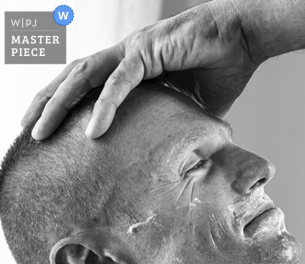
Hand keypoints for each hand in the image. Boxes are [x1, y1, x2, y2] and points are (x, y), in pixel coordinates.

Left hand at [23, 0, 262, 139]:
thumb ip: (182, 124)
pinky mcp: (148, 52)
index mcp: (134, 66)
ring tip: (39, 130)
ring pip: (83, 77)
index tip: (50, 129)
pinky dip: (105, 106)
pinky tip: (94, 131)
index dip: (66, 104)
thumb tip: (186, 152)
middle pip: (72, 78)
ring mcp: (133, 51)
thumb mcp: (198, 107)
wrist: (245, 37)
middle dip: (45, 104)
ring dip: (58, 103)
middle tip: (26, 132)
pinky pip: (120, 82)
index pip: (89, 85)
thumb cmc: (225, 65)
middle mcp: (126, 55)